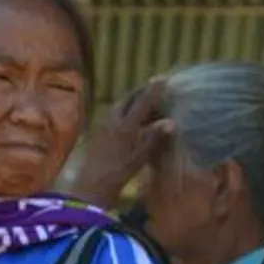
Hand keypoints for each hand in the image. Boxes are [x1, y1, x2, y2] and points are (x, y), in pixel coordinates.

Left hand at [70, 78, 173, 208]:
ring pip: (120, 105)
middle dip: (140, 91)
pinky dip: (126, 110)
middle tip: (153, 86)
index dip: (153, 91)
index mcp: (125, 126)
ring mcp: (104, 125)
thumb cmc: (118, 174)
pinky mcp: (99, 132)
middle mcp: (113, 120)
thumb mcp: (139, 158)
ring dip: (132, 99)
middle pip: (128, 99)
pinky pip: (115, 114)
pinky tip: (131, 117)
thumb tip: (172, 122)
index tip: (163, 79)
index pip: (142, 103)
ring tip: (144, 98)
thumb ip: (154, 138)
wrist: (92, 184)